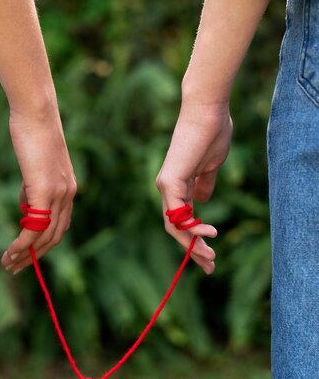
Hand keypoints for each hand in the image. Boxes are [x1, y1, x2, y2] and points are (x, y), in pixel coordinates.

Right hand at [1, 105, 76, 273]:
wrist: (36, 114)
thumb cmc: (33, 135)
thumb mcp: (36, 167)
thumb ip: (34, 188)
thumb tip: (26, 207)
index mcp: (69, 190)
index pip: (59, 227)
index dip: (43, 245)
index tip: (26, 256)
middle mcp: (68, 195)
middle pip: (54, 238)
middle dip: (34, 257)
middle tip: (15, 268)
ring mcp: (59, 194)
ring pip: (44, 237)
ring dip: (26, 255)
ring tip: (8, 264)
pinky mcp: (46, 191)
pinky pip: (35, 227)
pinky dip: (24, 244)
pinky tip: (12, 251)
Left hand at [156, 102, 232, 273]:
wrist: (208, 112)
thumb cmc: (212, 133)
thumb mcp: (210, 166)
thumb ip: (204, 184)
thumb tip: (202, 201)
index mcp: (178, 186)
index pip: (182, 220)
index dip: (196, 239)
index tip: (210, 256)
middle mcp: (168, 188)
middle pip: (176, 228)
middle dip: (193, 249)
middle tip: (209, 266)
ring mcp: (166, 185)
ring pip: (174, 225)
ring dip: (193, 243)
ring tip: (210, 257)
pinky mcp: (170, 180)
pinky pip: (178, 212)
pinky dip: (193, 225)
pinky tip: (209, 233)